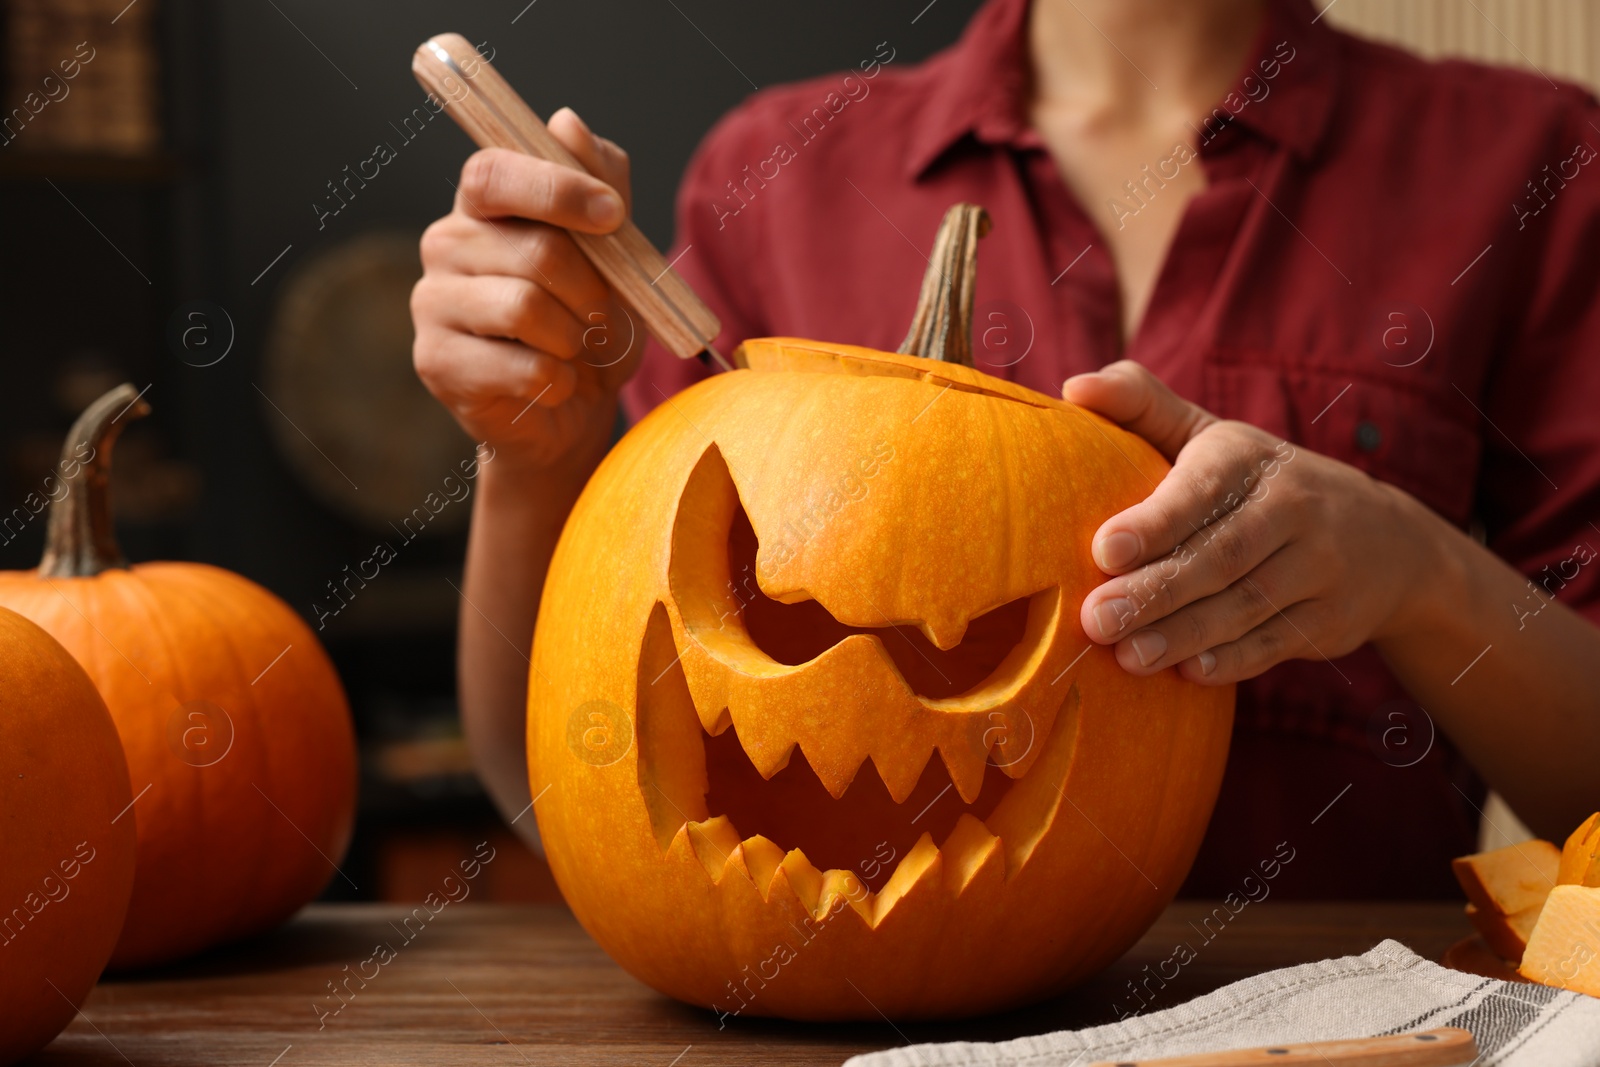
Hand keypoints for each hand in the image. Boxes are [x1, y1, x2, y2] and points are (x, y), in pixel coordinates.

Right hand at [411, 108, 641, 467]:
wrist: (569, 410)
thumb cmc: (587, 321)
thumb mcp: (614, 250)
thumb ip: (601, 182)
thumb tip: (567, 123)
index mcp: (483, 205)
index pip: (496, 171)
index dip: (557, 189)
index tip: (613, 215)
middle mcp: (445, 244)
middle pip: (535, 251)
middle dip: (593, 291)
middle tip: (604, 316)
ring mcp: (431, 304)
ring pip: (526, 309)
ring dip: (576, 339)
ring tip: (575, 350)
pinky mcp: (436, 363)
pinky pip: (524, 367)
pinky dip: (561, 381)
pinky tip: (553, 384)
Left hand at [1064, 361, 1439, 684]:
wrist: (1388, 541)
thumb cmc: (1258, 482)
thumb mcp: (1211, 437)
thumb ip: (1141, 406)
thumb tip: (1073, 386)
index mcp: (1250, 461)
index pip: (1200, 493)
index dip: (1155, 522)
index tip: (1103, 549)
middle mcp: (1293, 509)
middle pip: (1220, 557)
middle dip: (1156, 591)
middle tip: (1096, 619)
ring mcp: (1319, 568)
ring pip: (1245, 606)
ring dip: (1184, 634)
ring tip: (1127, 656)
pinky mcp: (1329, 621)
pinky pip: (1276, 643)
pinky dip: (1234, 661)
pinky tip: (1189, 673)